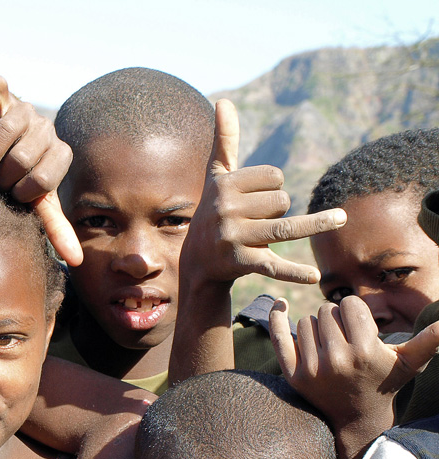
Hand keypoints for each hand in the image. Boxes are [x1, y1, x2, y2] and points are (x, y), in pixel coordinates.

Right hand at [0, 76, 81, 266]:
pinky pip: (0, 84)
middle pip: (23, 157)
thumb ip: (55, 227)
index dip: (24, 194)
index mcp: (60, 155)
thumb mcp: (36, 203)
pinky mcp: (3, 96)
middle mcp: (46, 129)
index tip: (12, 199)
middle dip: (2, 177)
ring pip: (7, 128)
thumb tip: (76, 262)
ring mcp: (25, 110)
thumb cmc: (17, 181)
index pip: (45, 179)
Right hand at [181, 99, 345, 286]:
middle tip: (259, 222)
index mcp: (224, 185)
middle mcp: (226, 210)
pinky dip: (294, 273)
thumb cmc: (213, 210)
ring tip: (341, 218)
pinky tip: (314, 277)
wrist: (198, 261)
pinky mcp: (242, 263)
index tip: (256, 200)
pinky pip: (274, 265)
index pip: (274, 178)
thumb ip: (224, 139)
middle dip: (279, 211)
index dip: (273, 188)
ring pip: (286, 227)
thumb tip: (224, 100)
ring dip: (316, 224)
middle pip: (282, 202)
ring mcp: (234, 238)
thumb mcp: (217, 176)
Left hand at [270, 296, 438, 427]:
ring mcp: (313, 368)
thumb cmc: (385, 384)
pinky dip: (276, 318)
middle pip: (326, 311)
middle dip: (336, 319)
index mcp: (365, 350)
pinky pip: (279, 337)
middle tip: (345, 338)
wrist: (357, 420)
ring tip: (330, 345)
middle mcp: (338, 359)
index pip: (349, 305)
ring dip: (317, 327)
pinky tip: (279, 304)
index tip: (359, 325)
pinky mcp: (294, 375)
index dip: (354, 312)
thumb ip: (429, 341)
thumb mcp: (408, 363)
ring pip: (306, 322)